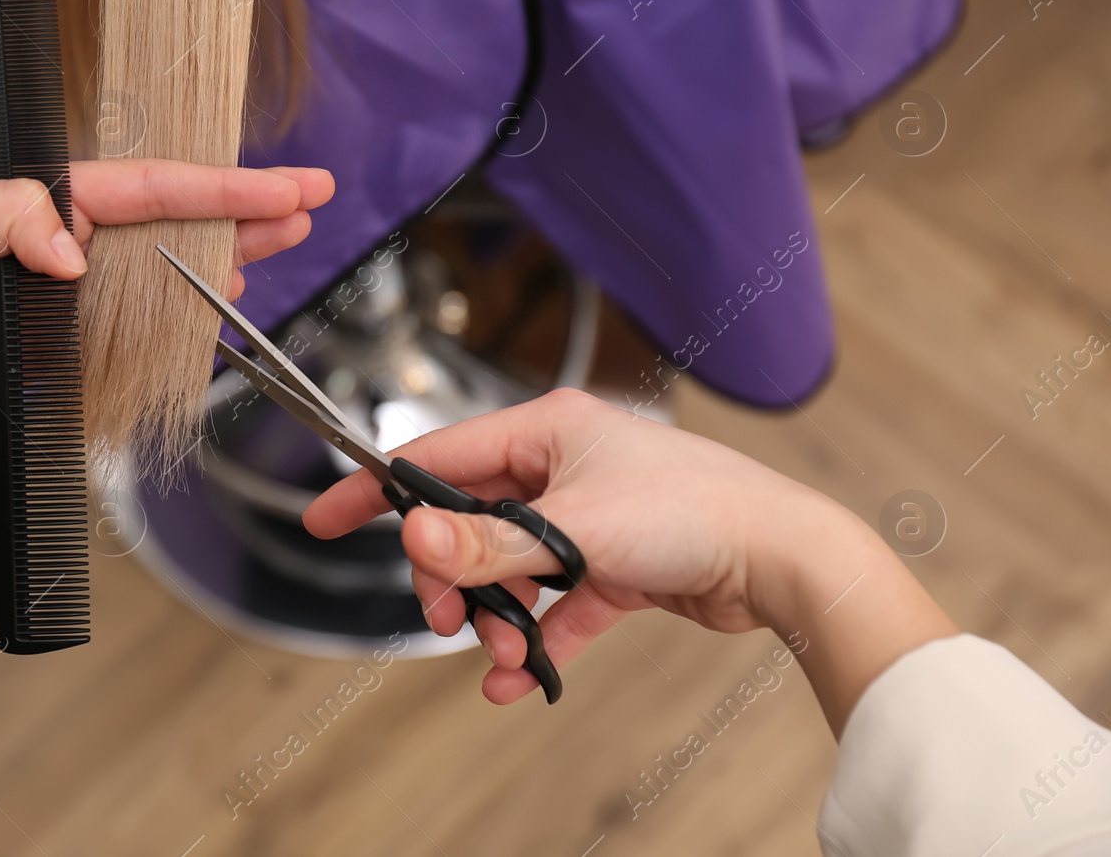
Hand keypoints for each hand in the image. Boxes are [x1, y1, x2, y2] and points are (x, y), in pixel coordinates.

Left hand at [0, 160, 334, 505]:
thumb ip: (10, 218)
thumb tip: (77, 248)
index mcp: (41, 194)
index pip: (150, 185)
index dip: (222, 186)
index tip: (283, 186)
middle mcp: (61, 231)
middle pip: (174, 214)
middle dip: (244, 207)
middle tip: (309, 201)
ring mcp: (65, 282)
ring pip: (164, 261)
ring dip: (226, 250)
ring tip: (285, 242)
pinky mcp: (59, 330)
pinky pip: (137, 315)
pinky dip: (183, 306)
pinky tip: (218, 295)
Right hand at [303, 388, 955, 731]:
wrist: (784, 555)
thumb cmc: (694, 510)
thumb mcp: (573, 528)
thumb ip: (487, 539)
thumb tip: (411, 532)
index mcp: (546, 429)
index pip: (438, 454)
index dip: (379, 489)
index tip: (327, 517)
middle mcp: (562, 465)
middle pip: (469, 522)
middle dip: (454, 578)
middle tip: (450, 620)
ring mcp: (588, 515)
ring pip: (510, 569)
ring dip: (496, 617)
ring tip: (501, 658)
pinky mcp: (614, 563)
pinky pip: (554, 604)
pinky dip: (534, 639)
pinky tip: (518, 680)